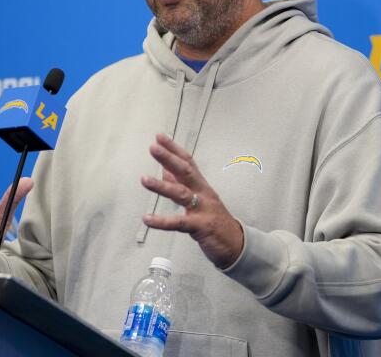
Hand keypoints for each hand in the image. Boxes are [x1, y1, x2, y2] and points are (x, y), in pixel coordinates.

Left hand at [141, 133, 243, 268]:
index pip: (188, 162)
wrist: (236, 244)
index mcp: (201, 185)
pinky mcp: (201, 227)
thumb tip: (165, 170)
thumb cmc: (214, 220)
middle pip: (186, 172)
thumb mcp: (200, 199)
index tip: (159, 136)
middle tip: (153, 148)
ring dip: (161, 186)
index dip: (174, 149)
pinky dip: (162, 221)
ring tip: (143, 179)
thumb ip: (182, 184)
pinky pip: (179, 223)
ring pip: (181, 194)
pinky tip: (147, 219)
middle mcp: (203, 193)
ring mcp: (203, 209)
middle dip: (169, 159)